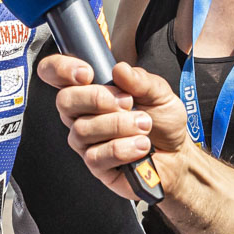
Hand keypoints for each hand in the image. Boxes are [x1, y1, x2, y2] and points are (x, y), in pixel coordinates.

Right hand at [38, 54, 194, 199]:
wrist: (177, 154)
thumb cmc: (162, 121)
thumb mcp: (159, 93)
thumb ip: (141, 80)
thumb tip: (120, 70)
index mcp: (91, 89)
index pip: (56, 73)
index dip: (61, 68)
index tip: (86, 73)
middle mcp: (81, 114)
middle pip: (65, 101)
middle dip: (97, 98)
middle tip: (128, 103)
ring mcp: (86, 141)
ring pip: (83, 129)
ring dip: (119, 125)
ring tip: (144, 125)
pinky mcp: (95, 165)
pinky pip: (96, 156)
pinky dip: (123, 148)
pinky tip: (141, 146)